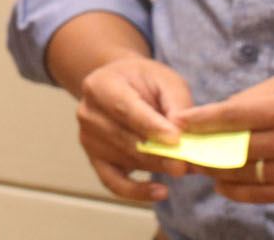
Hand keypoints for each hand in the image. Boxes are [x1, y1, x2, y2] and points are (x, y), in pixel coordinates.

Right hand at [76, 56, 194, 203]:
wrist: (121, 86)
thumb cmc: (145, 82)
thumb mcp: (165, 81)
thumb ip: (176, 105)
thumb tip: (180, 136)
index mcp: (101, 85)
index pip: (124, 108)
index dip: (150, 126)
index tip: (175, 140)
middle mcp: (88, 112)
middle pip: (126, 139)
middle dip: (159, 153)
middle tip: (186, 163)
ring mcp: (88, 138)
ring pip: (126, 159)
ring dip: (157, 166)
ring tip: (184, 167)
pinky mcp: (95, 159)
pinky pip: (114, 183)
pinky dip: (137, 191)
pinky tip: (160, 191)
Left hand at [178, 76, 273, 204]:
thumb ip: (255, 99)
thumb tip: (220, 112)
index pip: (233, 116)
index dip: (202, 120)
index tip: (179, 121)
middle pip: (235, 150)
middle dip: (205, 149)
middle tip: (183, 149)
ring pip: (246, 176)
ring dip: (217, 173)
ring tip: (200, 167)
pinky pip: (264, 195)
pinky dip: (238, 192)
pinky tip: (223, 184)